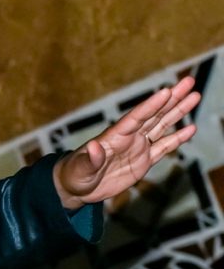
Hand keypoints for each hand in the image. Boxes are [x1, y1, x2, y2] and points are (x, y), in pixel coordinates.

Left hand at [53, 76, 200, 209]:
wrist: (77, 187)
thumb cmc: (74, 174)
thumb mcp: (79, 169)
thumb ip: (90, 159)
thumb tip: (93, 147)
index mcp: (114, 136)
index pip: (136, 117)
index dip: (151, 105)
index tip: (167, 91)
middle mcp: (129, 137)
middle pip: (154, 115)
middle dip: (172, 99)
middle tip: (189, 81)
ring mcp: (137, 148)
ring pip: (162, 126)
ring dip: (178, 112)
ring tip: (194, 96)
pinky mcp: (143, 161)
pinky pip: (163, 147)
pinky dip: (177, 138)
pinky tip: (191, 128)